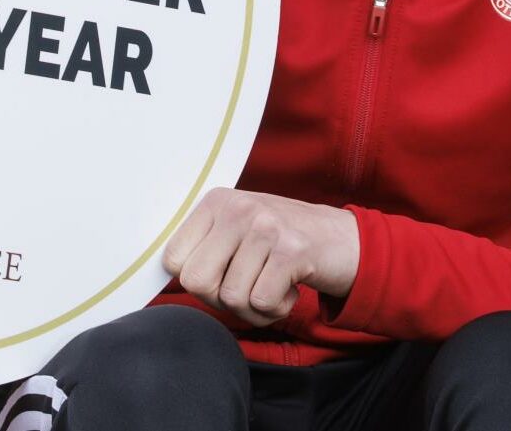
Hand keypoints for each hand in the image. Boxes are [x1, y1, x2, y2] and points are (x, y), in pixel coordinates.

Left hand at [161, 188, 359, 327]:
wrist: (343, 240)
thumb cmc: (282, 243)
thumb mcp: (238, 231)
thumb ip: (203, 247)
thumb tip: (167, 274)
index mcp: (217, 202)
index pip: (173, 258)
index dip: (197, 280)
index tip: (223, 275)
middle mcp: (239, 208)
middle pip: (196, 281)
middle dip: (221, 299)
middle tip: (248, 287)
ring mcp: (266, 227)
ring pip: (230, 298)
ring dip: (253, 309)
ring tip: (272, 286)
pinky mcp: (291, 251)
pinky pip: (261, 304)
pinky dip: (275, 309)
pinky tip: (288, 289)